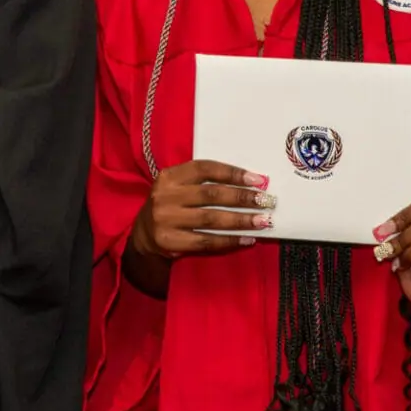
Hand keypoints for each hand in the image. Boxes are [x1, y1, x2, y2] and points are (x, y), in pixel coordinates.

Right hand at [127, 159, 273, 260]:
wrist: (144, 234)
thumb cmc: (171, 206)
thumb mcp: (178, 187)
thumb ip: (204, 183)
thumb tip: (250, 184)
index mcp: (169, 176)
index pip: (204, 169)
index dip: (232, 173)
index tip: (258, 180)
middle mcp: (165, 195)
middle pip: (211, 194)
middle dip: (242, 197)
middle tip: (266, 200)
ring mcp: (166, 219)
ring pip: (211, 219)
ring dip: (241, 220)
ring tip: (263, 220)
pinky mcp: (169, 241)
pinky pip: (206, 241)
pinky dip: (229, 241)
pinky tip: (247, 239)